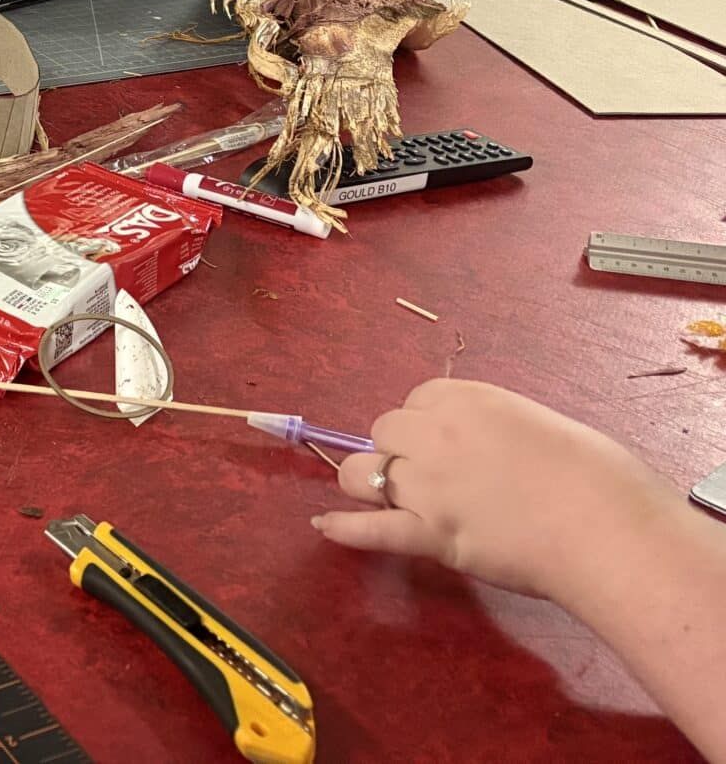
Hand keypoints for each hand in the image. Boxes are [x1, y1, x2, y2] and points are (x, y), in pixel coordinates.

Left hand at [313, 378, 682, 602]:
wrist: (608, 527)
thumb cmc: (595, 475)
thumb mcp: (538, 424)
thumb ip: (493, 429)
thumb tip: (479, 446)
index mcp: (464, 399)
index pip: (416, 402)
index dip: (426, 427)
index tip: (447, 446)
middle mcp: (434, 433)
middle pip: (386, 434)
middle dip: (401, 453)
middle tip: (435, 478)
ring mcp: (427, 484)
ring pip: (363, 474)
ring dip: (369, 484)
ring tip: (383, 499)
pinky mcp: (431, 534)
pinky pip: (372, 529)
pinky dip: (345, 529)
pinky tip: (324, 526)